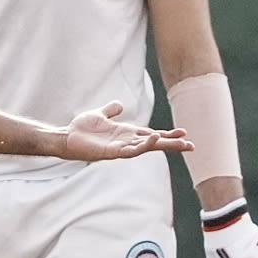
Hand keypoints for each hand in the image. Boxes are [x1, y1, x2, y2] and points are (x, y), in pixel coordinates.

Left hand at [61, 102, 194, 159]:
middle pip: (154, 143)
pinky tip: (154, 139)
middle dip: (172, 144)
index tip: (184, 133)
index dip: (167, 134)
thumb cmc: (82, 129)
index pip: (151, 134)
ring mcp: (120, 148)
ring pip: (146, 148)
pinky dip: (143, 146)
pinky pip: (131, 150)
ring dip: (161, 144)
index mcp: (126, 134)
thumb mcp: (99, 115)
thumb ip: (110, 110)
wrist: (66, 137)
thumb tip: (119, 105)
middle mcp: (126, 142)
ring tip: (178, 141)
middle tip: (192, 146)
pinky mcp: (112, 153)